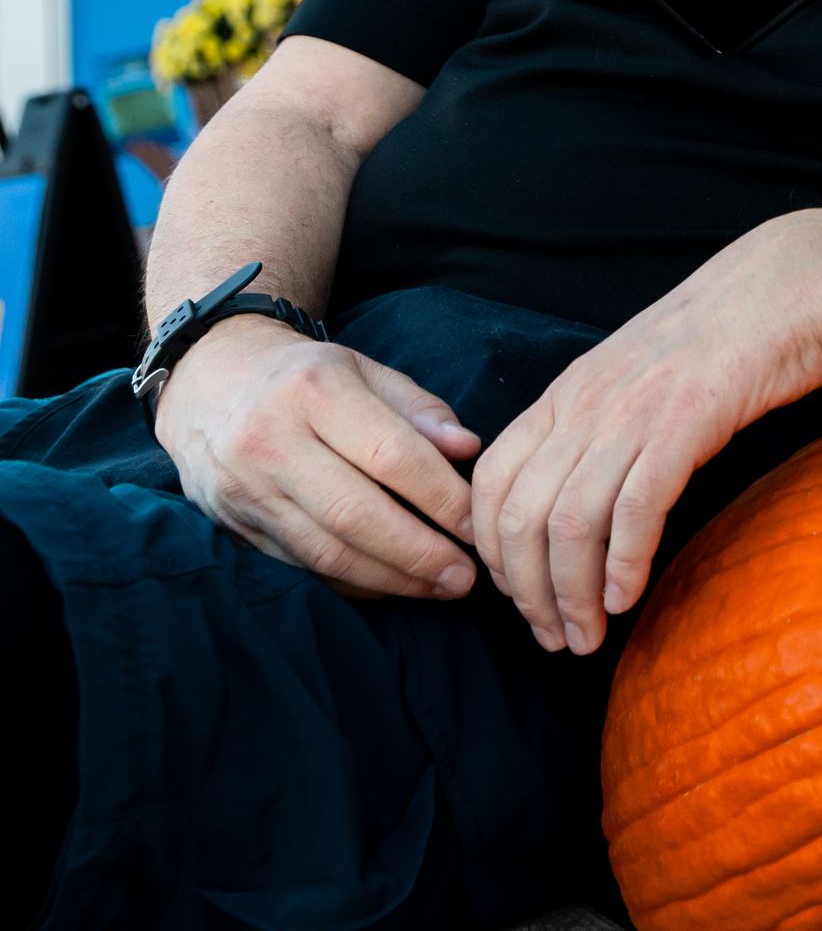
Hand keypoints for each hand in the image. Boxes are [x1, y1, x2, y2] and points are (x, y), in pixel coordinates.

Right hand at [154, 317, 482, 599]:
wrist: (207, 381)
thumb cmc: (305, 375)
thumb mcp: (363, 369)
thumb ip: (418, 408)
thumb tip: (468, 449)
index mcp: (314, 391)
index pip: (390, 455)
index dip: (441, 497)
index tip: (479, 525)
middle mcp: (271, 441)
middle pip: (354, 513)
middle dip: (419, 553)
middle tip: (466, 577)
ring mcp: (245, 488)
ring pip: (325, 551)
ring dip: (390, 579)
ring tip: (439, 588)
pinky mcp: (232, 524)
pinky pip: (301, 564)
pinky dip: (351, 582)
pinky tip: (391, 584)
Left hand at [471, 210, 821, 653]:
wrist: (794, 286)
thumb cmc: (726, 336)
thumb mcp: (639, 374)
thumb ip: (598, 423)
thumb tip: (576, 493)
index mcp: (568, 390)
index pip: (490, 481)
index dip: (491, 551)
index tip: (520, 596)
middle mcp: (587, 402)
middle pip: (519, 514)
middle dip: (526, 593)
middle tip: (553, 639)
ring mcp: (634, 410)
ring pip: (569, 521)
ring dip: (570, 594)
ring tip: (587, 636)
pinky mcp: (687, 421)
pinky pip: (636, 507)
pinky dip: (624, 563)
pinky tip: (628, 597)